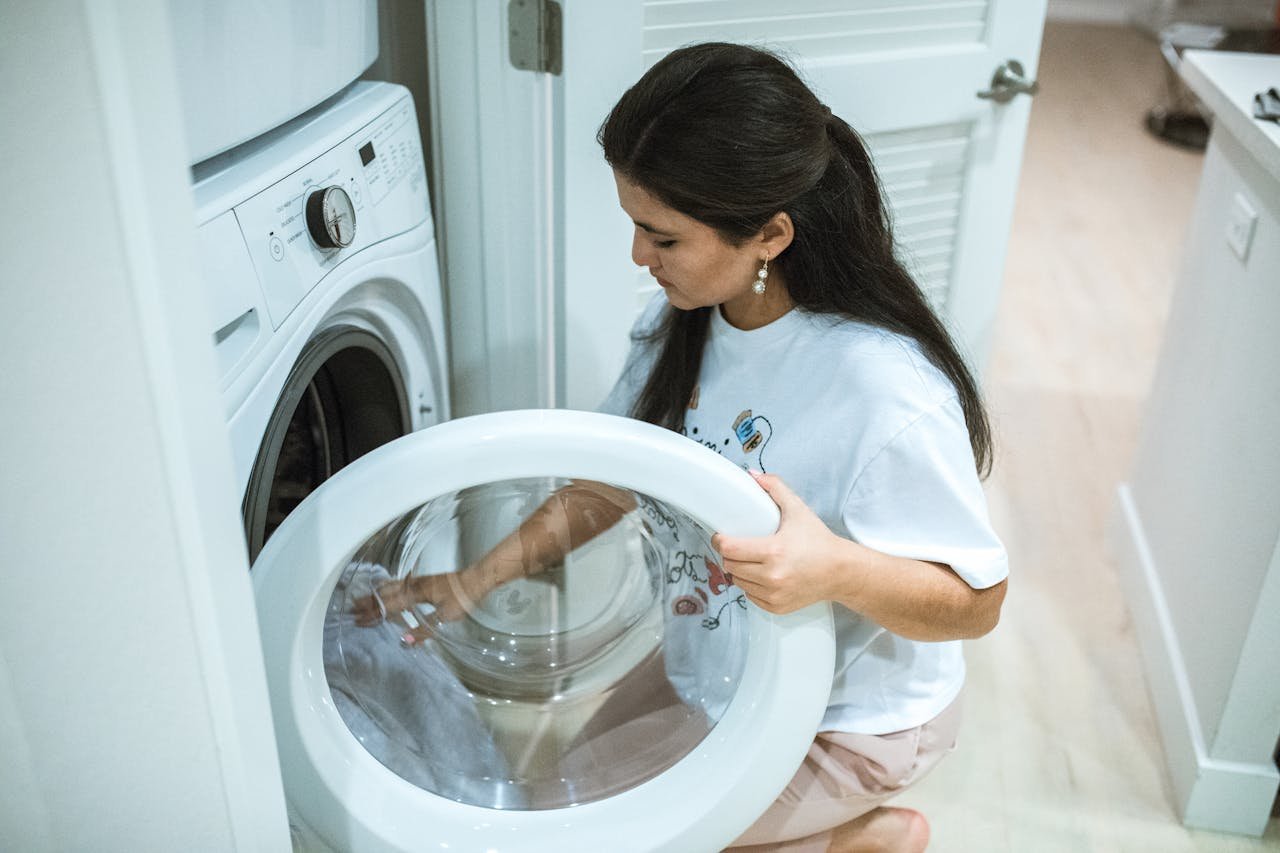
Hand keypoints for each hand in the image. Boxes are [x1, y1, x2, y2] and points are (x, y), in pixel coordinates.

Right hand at [351, 568, 489, 631]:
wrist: (477, 578)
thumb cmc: (463, 597)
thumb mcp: (445, 618)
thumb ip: (424, 631)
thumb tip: (406, 641)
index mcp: (415, 594)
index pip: (388, 606)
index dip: (373, 615)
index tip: (359, 620)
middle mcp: (414, 585)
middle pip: (385, 594)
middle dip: (368, 602)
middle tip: (352, 608)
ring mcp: (418, 580)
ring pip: (391, 586)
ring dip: (376, 594)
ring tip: (363, 598)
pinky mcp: (424, 580)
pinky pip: (399, 583)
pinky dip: (387, 588)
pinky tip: (387, 589)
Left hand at [712, 471, 854, 614]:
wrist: (840, 571)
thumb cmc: (819, 542)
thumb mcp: (797, 510)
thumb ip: (775, 488)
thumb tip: (753, 475)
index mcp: (774, 552)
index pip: (730, 549)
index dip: (720, 540)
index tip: (720, 536)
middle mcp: (772, 577)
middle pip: (730, 565)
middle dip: (730, 554)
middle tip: (737, 546)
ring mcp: (774, 594)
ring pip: (738, 582)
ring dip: (739, 571)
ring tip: (750, 560)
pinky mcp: (776, 607)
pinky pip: (750, 596)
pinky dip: (751, 586)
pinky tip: (760, 575)